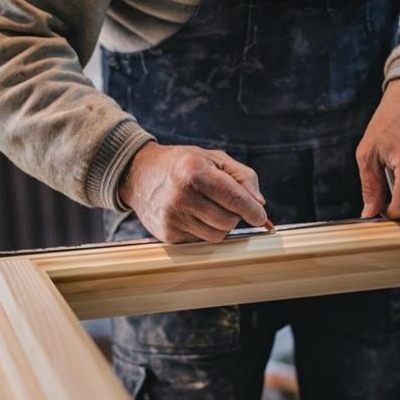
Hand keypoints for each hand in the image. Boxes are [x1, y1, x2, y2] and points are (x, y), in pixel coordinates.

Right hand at [119, 142, 267, 242]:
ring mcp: (172, 218)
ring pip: (217, 235)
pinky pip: (201, 241)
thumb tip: (259, 204)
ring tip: (209, 207)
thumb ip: (243, 177)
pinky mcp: (167, 234)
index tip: (261, 217)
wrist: (139, 174)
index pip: (234, 198)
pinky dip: (204, 230)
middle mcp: (181, 196)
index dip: (253, 211)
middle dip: (235, 215)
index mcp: (194, 172)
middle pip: (229, 221)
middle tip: (227, 203)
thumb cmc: (184, 164)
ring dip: (221, 225)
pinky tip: (193, 214)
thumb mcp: (214, 159)